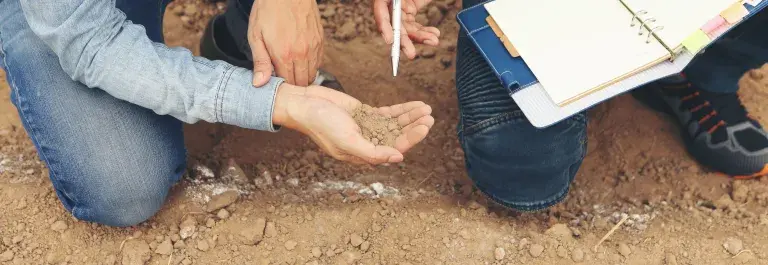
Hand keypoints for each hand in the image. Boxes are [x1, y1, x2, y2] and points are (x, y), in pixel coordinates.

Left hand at [248, 0, 323, 86]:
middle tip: (283, 78)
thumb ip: (260, 62)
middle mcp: (302, 54)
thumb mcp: (256, 36)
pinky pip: (318, 62)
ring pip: (312, 74)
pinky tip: (300, 59)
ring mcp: (314, 47)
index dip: (281, 86)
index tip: (274, 81)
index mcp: (284, 55)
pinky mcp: (320, 41)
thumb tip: (260, 84)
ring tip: (291, 69)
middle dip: (293, 84)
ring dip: (303, 76)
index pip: (287, 84)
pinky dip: (310, 65)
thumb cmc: (268, 11)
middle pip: (302, 82)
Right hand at [273, 84, 433, 163]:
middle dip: (414, 128)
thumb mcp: (347, 141)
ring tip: (427, 109)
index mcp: (363, 155)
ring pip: (396, 124)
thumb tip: (398, 158)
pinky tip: (415, 105)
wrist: (304, 104)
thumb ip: (372, 152)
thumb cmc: (321, 124)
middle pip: (398, 137)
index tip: (423, 128)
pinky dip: (402, 109)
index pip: (393, 149)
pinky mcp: (365, 114)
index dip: (410, 139)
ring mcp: (368, 128)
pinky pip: (388, 113)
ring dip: (411, 117)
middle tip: (429, 118)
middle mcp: (368, 143)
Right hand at [373, 0, 440, 58]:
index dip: (384, 26)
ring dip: (421, 37)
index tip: (389, 40)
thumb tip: (407, 13)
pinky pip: (415, 26)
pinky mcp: (409, 11)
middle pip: (394, 25)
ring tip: (434, 41)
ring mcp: (399, 8)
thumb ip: (404, 0)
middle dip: (404, 41)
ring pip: (407, 29)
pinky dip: (425, 32)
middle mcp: (390, 4)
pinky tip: (435, 35)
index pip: (381, 11)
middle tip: (411, 55)